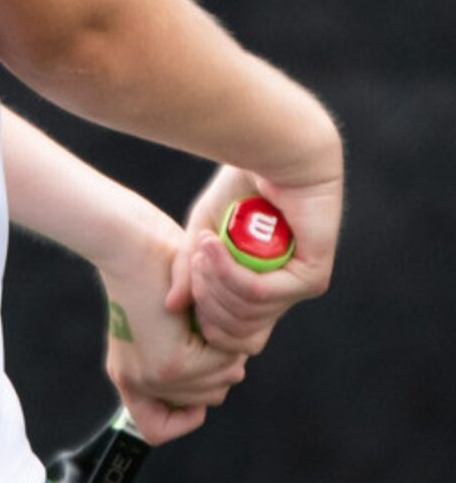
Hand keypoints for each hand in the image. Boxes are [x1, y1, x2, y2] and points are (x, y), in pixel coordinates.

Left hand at [101, 225, 247, 445]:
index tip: (192, 380)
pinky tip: (202, 314)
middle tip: (200, 328)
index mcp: (129, 376)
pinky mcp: (172, 364)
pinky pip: (222, 365)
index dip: (182, 414)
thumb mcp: (160, 323)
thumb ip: (182, 356)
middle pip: (205, 400)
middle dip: (215, 365)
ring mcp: (154, 377)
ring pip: (219, 383)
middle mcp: (137, 383)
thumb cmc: (149, 269)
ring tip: (200, 318)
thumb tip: (223, 377)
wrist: (129, 244)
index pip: (154, 429)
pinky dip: (222, 339)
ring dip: (221, 349)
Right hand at [172, 162, 343, 354]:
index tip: (191, 272)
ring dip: (214, 280)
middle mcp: (282, 293)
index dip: (204, 314)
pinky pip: (259, 292)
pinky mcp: (311, 277)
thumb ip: (190, 270)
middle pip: (236, 333)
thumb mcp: (203, 231)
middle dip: (206, 299)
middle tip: (197, 256)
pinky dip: (228, 271)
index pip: (231, 333)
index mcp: (260, 287)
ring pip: (245, 314)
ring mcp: (298, 287)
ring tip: (205, 242)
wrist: (277, 149)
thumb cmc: (242, 183)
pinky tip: (212, 243)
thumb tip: (172, 306)